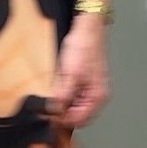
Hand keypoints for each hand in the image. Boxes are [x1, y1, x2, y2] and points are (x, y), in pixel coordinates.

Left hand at [48, 13, 109, 127]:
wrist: (87, 27)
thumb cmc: (84, 47)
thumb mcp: (70, 74)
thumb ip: (63, 96)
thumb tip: (54, 111)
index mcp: (98, 96)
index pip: (80, 120)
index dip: (64, 120)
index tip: (49, 117)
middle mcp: (98, 95)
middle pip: (78, 114)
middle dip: (64, 112)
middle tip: (49, 107)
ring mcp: (92, 88)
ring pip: (75, 105)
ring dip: (64, 103)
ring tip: (55, 92)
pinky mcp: (86, 80)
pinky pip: (74, 94)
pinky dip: (66, 93)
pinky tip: (59, 84)